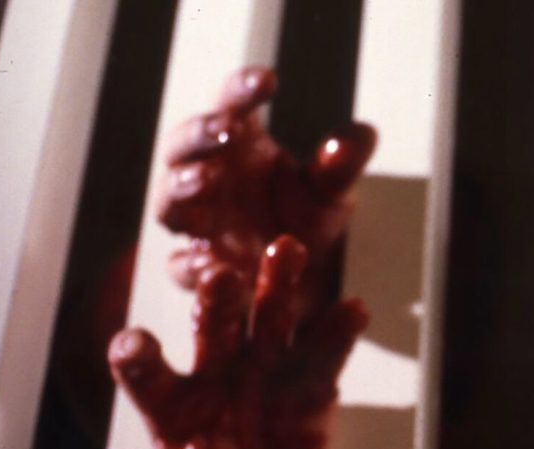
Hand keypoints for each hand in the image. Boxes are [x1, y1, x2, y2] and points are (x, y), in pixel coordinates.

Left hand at [85, 66, 375, 448]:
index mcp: (172, 399)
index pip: (147, 368)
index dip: (138, 355)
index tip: (134, 345)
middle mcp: (216, 371)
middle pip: (212, 325)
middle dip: (217, 300)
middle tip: (221, 278)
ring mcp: (265, 370)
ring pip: (269, 320)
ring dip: (276, 286)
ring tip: (285, 252)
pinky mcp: (311, 383)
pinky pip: (324, 353)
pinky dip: (338, 331)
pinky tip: (352, 310)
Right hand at [155, 66, 374, 300]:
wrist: (309, 282)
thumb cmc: (309, 220)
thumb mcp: (332, 194)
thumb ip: (342, 166)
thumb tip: (364, 135)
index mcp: (241, 145)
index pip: (232, 105)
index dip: (242, 89)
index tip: (268, 81)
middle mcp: (209, 176)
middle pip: (183, 145)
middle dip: (201, 133)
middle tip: (228, 129)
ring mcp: (198, 222)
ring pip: (169, 201)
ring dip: (183, 186)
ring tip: (206, 179)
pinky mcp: (199, 267)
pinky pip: (180, 265)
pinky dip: (190, 263)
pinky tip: (210, 262)